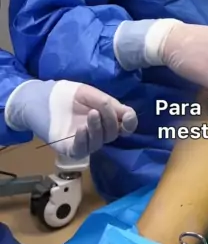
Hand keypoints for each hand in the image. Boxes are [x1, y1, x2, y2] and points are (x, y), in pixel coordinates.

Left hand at [5, 80, 137, 158]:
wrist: (41, 98)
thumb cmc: (66, 95)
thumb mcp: (89, 93)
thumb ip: (107, 103)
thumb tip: (127, 113)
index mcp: (106, 118)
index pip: (125, 126)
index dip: (130, 123)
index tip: (127, 116)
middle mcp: (98, 131)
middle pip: (113, 133)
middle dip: (110, 121)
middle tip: (100, 108)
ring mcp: (84, 141)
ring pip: (99, 142)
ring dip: (98, 129)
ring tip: (92, 114)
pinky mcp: (69, 148)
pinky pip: (81, 150)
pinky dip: (84, 140)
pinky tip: (82, 129)